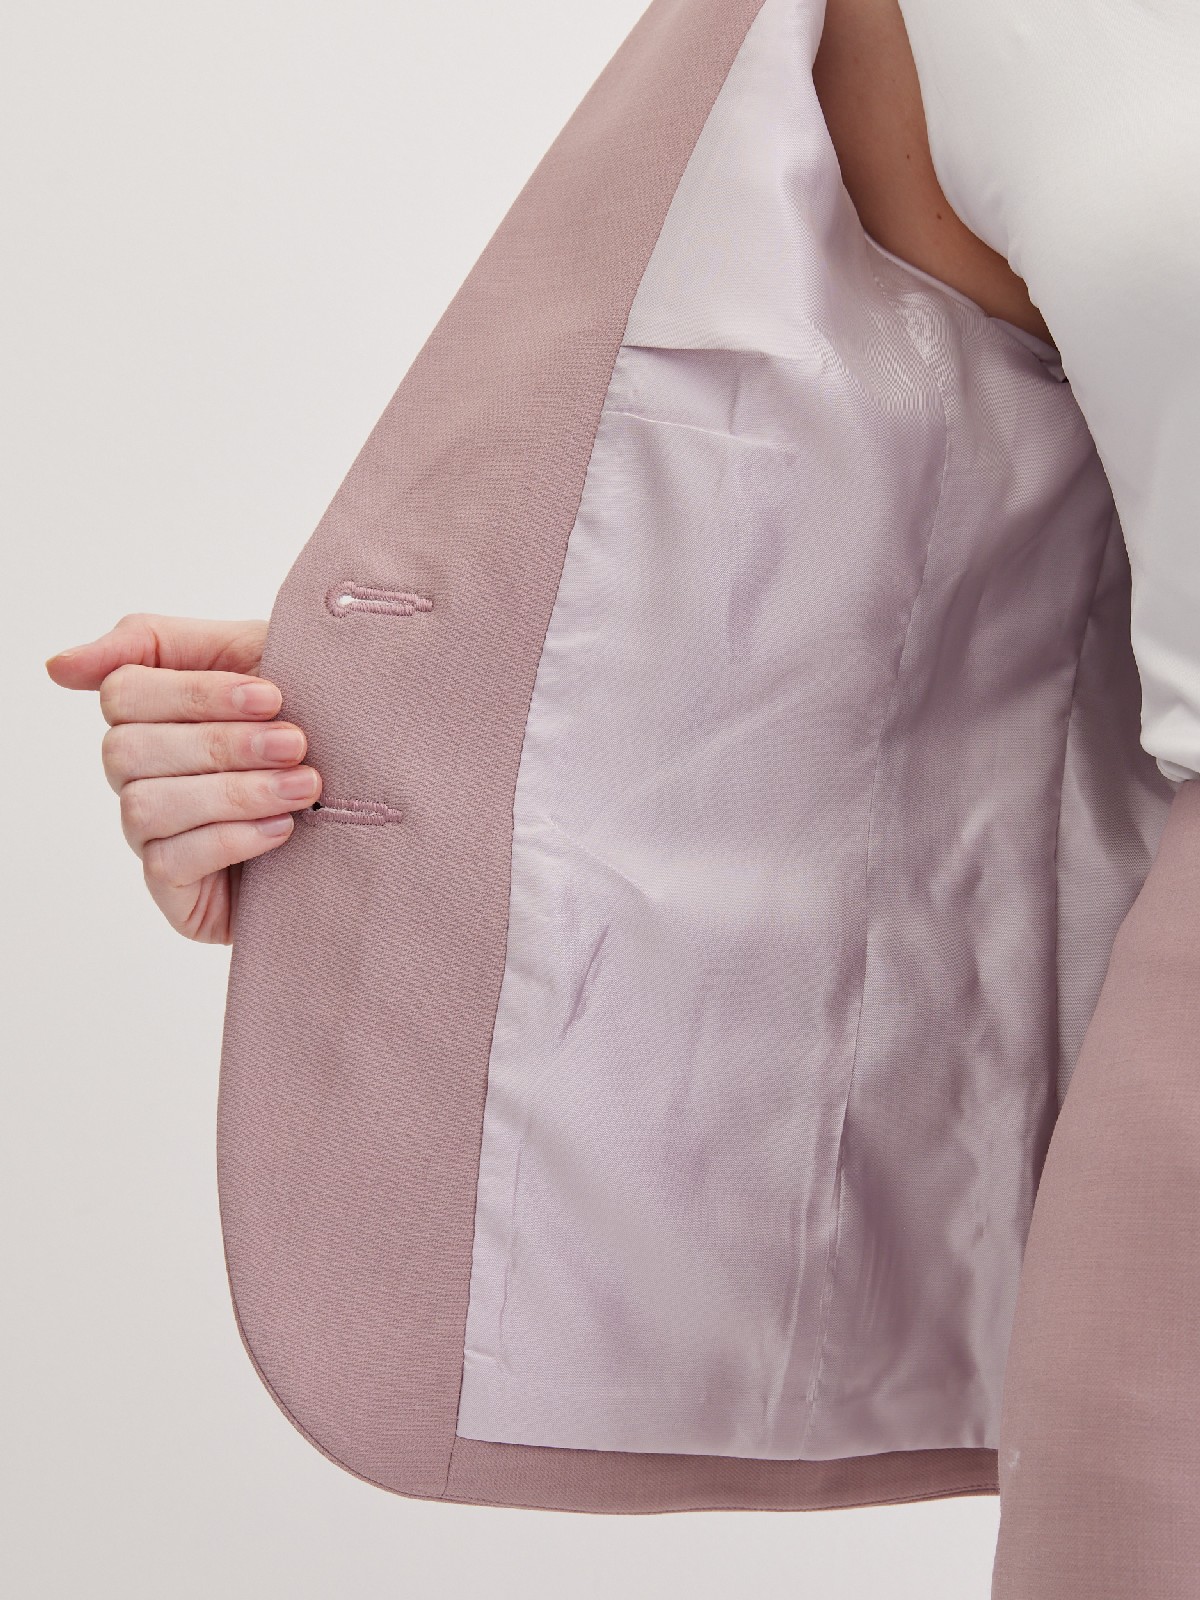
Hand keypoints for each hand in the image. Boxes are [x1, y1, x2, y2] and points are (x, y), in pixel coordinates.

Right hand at [45, 613, 320, 943]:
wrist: (374, 793)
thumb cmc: (313, 717)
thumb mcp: (251, 654)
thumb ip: (153, 643)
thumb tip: (56, 667)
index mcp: (149, 713)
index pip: (123, 691)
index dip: (195, 693)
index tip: (272, 694)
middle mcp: (138, 774)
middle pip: (129, 750)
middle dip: (223, 744)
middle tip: (297, 743)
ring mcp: (149, 833)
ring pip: (146, 807)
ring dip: (233, 792)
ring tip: (304, 786)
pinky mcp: (173, 890)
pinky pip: (169, 863)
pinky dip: (231, 839)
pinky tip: (283, 829)